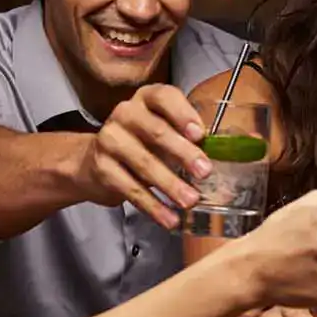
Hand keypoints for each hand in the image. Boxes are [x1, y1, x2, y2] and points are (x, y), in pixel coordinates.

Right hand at [72, 84, 209, 228]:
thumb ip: (187, 136)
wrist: (96, 161)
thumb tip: (220, 153)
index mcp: (146, 99)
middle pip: (155, 131)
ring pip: (143, 163)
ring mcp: (110, 139)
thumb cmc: (142, 142)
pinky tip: (169, 218)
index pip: (164, 97)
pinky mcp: (102, 168)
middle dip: (183, 153)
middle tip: (204, 172)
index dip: (183, 114)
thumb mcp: (162, 130)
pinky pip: (131, 189)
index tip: (200, 134)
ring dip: (170, 184)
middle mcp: (126, 113)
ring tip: (190, 200)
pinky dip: (153, 206)